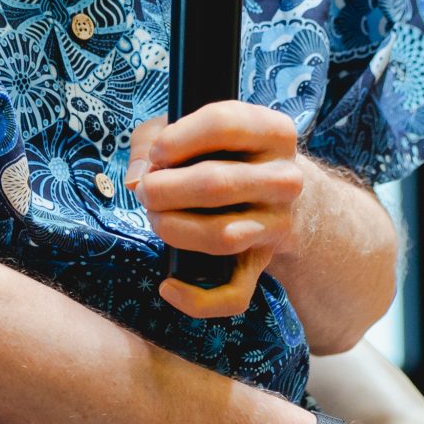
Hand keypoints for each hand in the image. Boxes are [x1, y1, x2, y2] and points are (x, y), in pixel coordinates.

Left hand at [125, 101, 305, 319]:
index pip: (223, 125)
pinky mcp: (263, 265)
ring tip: (156, 219)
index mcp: (274, 132)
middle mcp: (285, 179)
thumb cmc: (224, 154)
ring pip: (222, 235)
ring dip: (173, 229)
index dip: (176, 140)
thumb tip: (138, 179)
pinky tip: (168, 285)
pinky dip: (195, 298)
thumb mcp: (192, 130)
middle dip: (165, 189)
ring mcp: (278, 225)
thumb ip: (152, 139)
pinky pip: (234, 293)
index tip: (158, 153)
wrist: (278, 197)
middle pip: (217, 183)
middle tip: (147, 191)